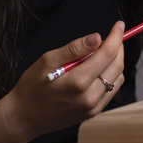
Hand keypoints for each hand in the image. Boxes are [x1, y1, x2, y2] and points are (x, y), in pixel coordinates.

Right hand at [0, 21, 125, 142]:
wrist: (23, 117)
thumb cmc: (32, 87)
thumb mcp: (47, 60)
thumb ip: (74, 49)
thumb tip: (96, 37)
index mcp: (79, 81)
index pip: (108, 54)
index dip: (116, 36)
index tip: (119, 25)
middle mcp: (90, 97)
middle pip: (117, 66)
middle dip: (117, 47)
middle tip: (110, 37)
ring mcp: (93, 107)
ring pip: (117, 78)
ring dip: (115, 62)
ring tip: (100, 53)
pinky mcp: (93, 113)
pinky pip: (111, 90)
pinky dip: (110, 76)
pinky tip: (97, 69)